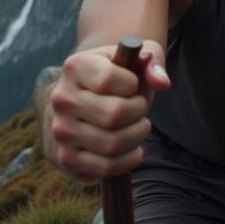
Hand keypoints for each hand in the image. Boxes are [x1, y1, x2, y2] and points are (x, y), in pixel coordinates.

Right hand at [48, 39, 170, 179]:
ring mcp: (62, 130)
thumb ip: (153, 63)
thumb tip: (162, 83)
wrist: (86, 95)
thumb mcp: (136, 57)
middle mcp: (62, 99)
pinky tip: (134, 147)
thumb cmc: (118, 74)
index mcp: (76, 67)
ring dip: (137, 135)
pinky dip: (129, 159)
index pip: (108, 80)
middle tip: (140, 107)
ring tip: (139, 125)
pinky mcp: (67, 157)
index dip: (132, 84)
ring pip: (112, 143)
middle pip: (113, 114)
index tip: (134, 85)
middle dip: (139, 111)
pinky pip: (106, 166)